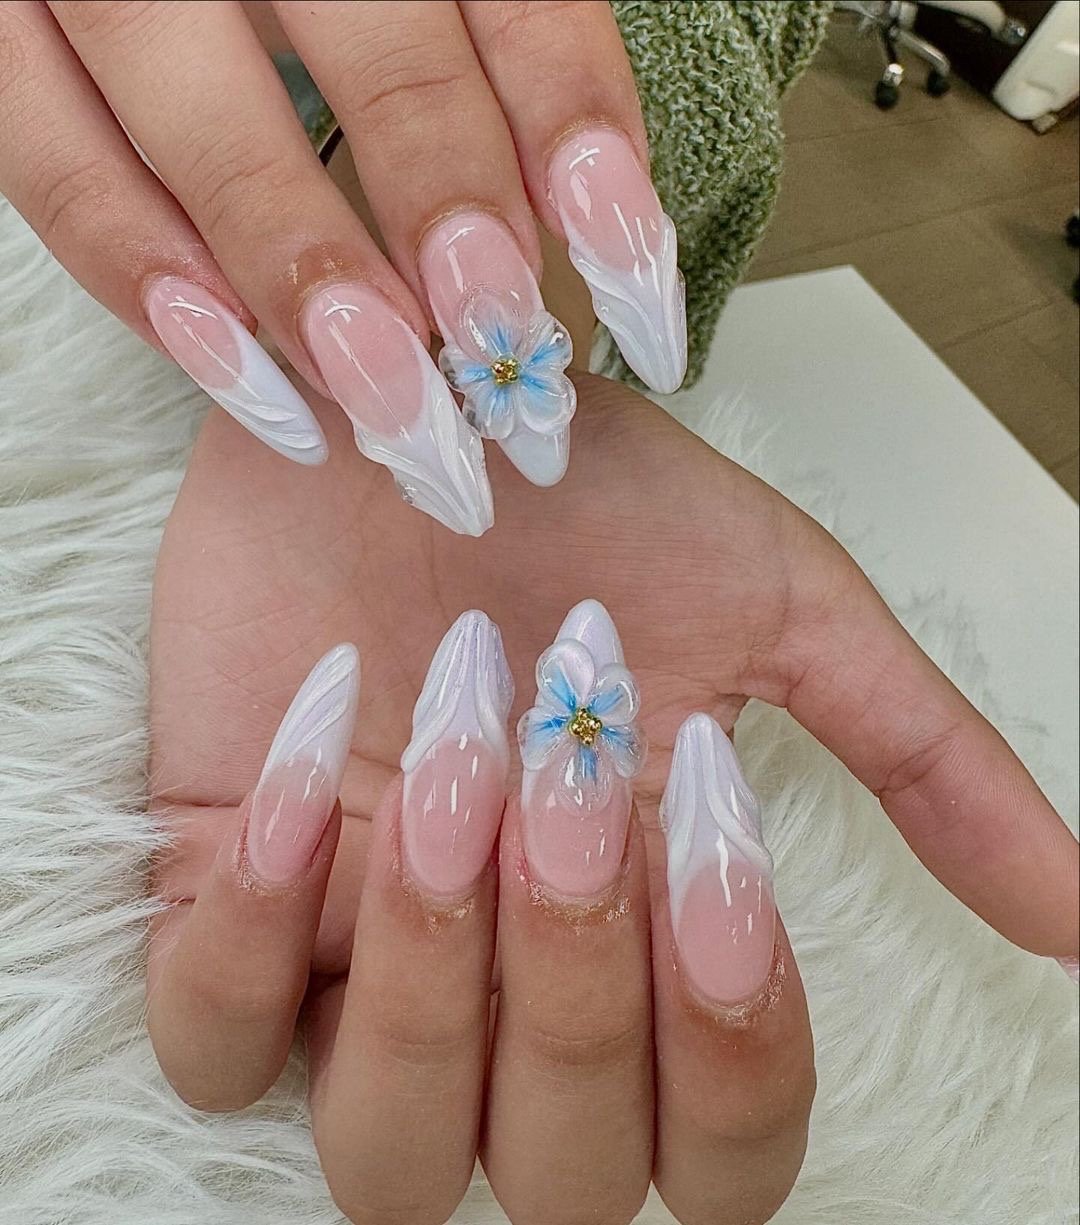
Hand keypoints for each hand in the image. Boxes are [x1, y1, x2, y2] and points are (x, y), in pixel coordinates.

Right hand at [0, 0, 683, 523]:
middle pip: (382, 67)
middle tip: (508, 385)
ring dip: (317, 290)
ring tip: (401, 417)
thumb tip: (583, 238)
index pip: (522, 1)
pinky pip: (57, 172)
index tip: (648, 312)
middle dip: (460, 242)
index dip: (591, 159)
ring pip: (208, 135)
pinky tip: (255, 384)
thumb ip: (485, 71)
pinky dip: (153, 286)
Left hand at [146, 376, 1077, 1223]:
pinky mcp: (216, 900)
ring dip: (439, 981)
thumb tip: (1076, 919)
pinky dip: (256, 940)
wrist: (402, 398)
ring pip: (389, 1162)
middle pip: (563, 1182)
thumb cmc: (585, 501)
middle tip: (572, 780)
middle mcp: (505, 991)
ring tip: (450, 772)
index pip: (724, 1152)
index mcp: (648, 938)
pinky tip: (314, 774)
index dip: (733, 1047)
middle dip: (585, 989)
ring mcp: (349, 962)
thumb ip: (918, 764)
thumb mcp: (772, 609)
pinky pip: (213, 1045)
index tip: (702, 825)